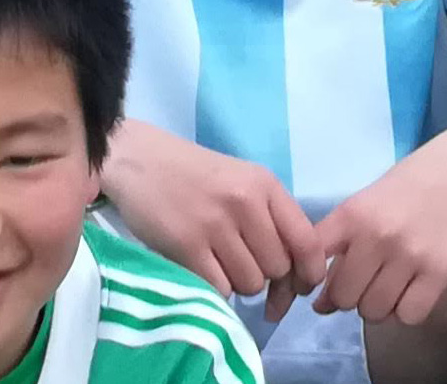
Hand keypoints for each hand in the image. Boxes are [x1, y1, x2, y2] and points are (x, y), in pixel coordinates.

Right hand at [102, 119, 324, 312]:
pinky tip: (202, 265)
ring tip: (219, 260)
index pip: (307, 241)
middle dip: (266, 277)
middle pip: (278, 269)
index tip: (299, 285)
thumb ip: (271, 220)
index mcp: (263, 184)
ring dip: (238, 282)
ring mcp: (214, 224)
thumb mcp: (240, 181)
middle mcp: (243, 201)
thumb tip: (294, 280)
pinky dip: (215, 287)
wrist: (137, 158)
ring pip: (250, 284)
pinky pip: (220, 289)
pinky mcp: (186, 244)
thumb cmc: (193, 173)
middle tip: (244, 264)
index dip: (309, 273)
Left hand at [314, 124, 446, 325]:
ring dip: (377, 307)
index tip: (315, 291)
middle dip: (347, 300)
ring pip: (374, 310)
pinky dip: (406, 311)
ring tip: (388, 289)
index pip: (312, 258)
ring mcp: (408, 256)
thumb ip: (344, 241)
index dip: (307, 281)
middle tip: (361, 288)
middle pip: (343, 296)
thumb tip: (320, 296)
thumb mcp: (367, 202)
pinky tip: (411, 293)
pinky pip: (409, 315)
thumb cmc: (411, 184)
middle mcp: (374, 236)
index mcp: (350, 214)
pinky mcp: (440, 273)